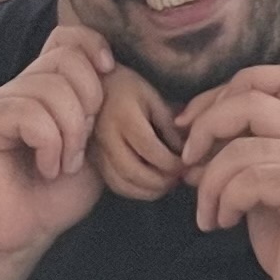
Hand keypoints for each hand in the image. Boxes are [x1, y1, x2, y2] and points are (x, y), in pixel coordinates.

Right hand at [0, 16, 111, 261]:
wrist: (22, 237)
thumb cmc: (57, 196)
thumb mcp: (95, 146)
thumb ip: (103, 110)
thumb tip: (126, 75)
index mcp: (45, 87)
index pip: (66, 36)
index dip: (92, 46)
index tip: (111, 73)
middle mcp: (17, 87)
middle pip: (65, 59)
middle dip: (89, 103)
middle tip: (82, 147)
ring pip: (49, 88)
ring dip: (70, 134)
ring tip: (64, 164)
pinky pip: (28, 113)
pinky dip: (49, 145)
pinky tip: (47, 169)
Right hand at [89, 62, 183, 201]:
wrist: (96, 88)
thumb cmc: (129, 89)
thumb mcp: (153, 98)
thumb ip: (168, 125)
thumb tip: (186, 152)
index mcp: (124, 116)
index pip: (148, 147)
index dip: (169, 162)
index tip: (185, 164)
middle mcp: (106, 136)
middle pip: (132, 170)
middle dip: (160, 182)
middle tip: (178, 179)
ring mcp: (97, 150)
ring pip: (121, 182)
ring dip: (148, 191)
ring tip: (166, 185)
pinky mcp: (94, 161)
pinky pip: (114, 184)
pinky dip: (134, 191)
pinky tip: (150, 186)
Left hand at [178, 62, 279, 279]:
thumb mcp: (255, 186)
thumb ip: (232, 156)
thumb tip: (188, 145)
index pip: (274, 75)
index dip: (225, 91)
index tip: (192, 123)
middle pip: (251, 100)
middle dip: (206, 128)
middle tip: (187, 163)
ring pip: (241, 149)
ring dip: (208, 184)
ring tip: (208, 213)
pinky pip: (248, 180)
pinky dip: (224, 202)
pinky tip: (224, 223)